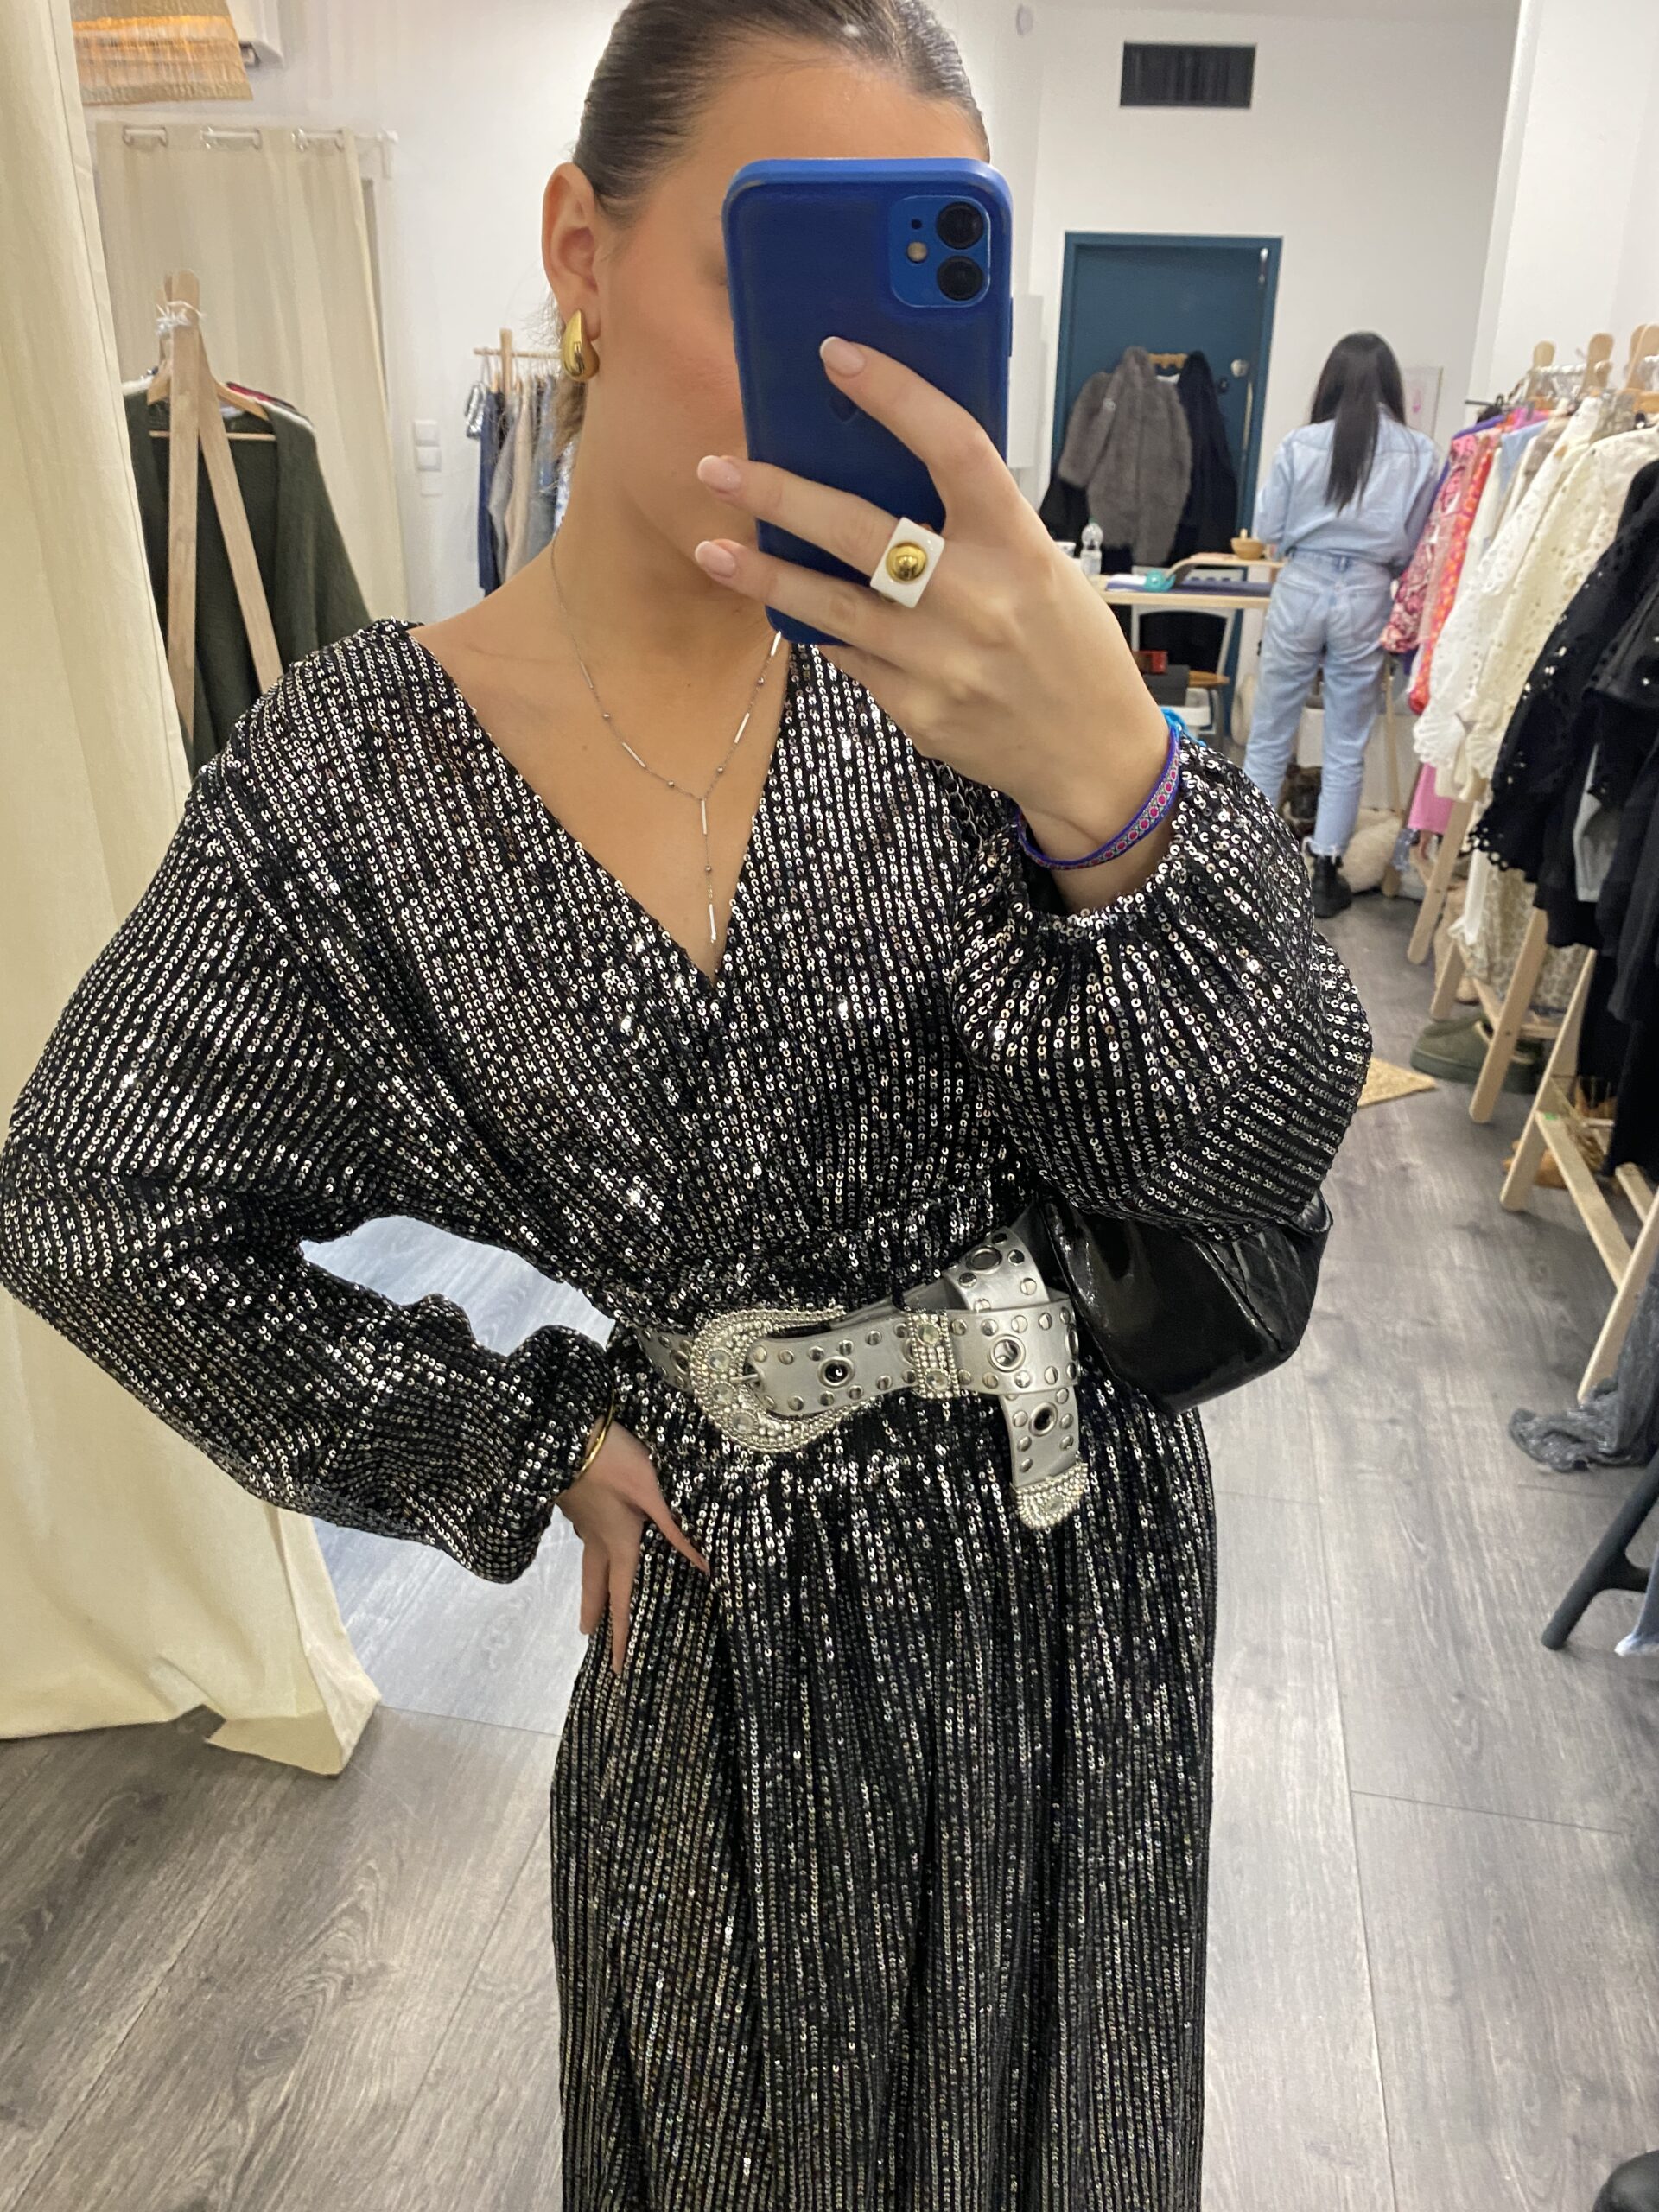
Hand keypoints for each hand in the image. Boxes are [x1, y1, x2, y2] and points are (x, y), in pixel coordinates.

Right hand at [556, 1421, 709, 1675]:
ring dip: (592, 1585)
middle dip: (595, 1613)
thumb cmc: (616, 1461)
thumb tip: (705, 1564)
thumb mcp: (653, 1492)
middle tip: (589, 1636)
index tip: (616, 1667)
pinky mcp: (577, 1504)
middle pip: (595, 1586)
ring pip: (588, 1563)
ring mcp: (583, 1523)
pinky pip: (586, 1539)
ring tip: (593, 1598)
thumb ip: (676, 1528)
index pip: (621, 1599)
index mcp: (619, 1544)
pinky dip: (591, 1554)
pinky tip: (598, 1540)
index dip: (620, 1635)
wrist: (568, 1432)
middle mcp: (598, 1540)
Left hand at [692, 334, 1174, 892]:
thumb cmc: (1070, 648)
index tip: (837, 356)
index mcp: (1020, 546)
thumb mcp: (1043, 567)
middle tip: (721, 468)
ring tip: (713, 549)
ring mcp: (942, 660)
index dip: (894, 393)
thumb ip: (976, 525)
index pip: (953, 446)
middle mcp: (980, 599)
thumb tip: (885, 469)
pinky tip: (786, 607)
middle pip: (863, 530)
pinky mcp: (917, 708)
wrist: (1094, 755)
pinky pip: (850, 657)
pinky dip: (819, 627)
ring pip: (833, 605)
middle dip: (782, 495)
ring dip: (765, 574)